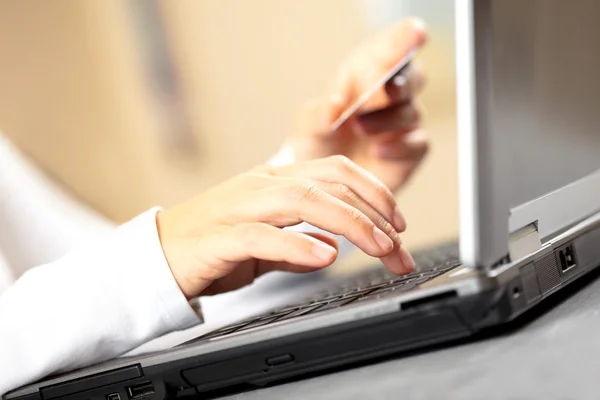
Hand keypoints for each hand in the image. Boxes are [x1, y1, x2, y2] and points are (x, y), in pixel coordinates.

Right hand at [157, 156, 414, 299]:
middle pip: (328, 182)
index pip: (335, 171)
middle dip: (373, 211)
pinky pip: (264, 235)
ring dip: (349, 223)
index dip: (373, 192)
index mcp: (274, 182)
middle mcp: (261, 186)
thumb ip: (296, 247)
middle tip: (399, 243)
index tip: (398, 222)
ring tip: (379, 247)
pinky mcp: (221, 235)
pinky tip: (326, 256)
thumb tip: (332, 251)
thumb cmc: (211, 247)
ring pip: (303, 200)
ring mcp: (240, 206)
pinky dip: (298, 244)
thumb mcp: (264, 246)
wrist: (156, 257)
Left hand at [292, 18, 428, 191]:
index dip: (404, 39)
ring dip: (387, 119)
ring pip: (411, 111)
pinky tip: (377, 151)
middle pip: (412, 76)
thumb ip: (320, 112)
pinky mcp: (410, 151)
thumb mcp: (309, 126)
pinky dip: (398, 147)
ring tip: (360, 128)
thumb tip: (336, 102)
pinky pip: (417, 143)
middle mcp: (390, 96)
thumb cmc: (318, 143)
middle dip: (403, 80)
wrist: (323, 184)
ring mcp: (403, 123)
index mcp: (366, 75)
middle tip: (388, 90)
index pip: (389, 49)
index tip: (415, 31)